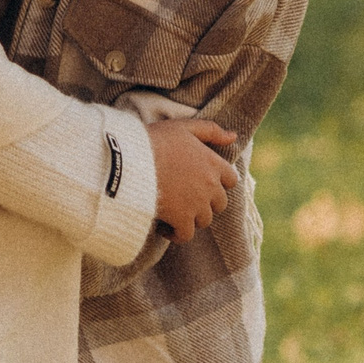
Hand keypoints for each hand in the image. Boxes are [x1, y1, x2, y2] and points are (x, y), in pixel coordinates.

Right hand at [147, 117, 238, 240]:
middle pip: (219, 203)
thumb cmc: (154, 141)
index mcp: (213, 163)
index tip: (199, 182)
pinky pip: (186, 235)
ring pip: (204, 220)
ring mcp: (197, 204)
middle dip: (205, 202)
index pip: (231, 180)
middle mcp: (210, 185)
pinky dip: (176, 234)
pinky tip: (163, 227)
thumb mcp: (183, 127)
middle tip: (183, 198)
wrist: (129, 160)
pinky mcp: (182, 219)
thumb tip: (233, 137)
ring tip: (171, 211)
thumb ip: (211, 130)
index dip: (217, 182)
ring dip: (190, 217)